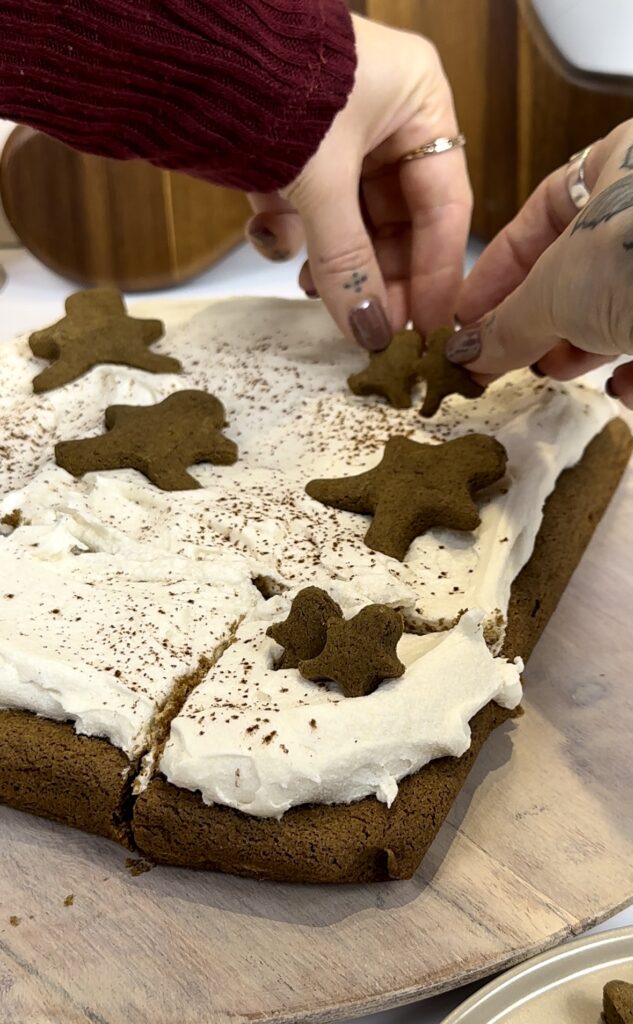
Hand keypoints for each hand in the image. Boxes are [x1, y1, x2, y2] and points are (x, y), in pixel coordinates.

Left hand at [245, 14, 471, 350]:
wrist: (177, 43)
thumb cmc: (268, 80)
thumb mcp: (320, 180)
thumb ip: (346, 260)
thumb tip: (367, 328)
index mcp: (419, 100)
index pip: (444, 205)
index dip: (437, 272)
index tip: (428, 326)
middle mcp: (385, 114)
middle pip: (397, 219)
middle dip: (377, 273)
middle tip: (369, 325)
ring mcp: (337, 131)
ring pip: (349, 219)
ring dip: (331, 258)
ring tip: (313, 287)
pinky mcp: (291, 148)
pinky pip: (305, 206)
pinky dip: (289, 230)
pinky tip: (268, 234)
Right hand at [447, 119, 632, 407]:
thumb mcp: (557, 287)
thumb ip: (508, 322)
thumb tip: (471, 350)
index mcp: (622, 161)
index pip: (540, 215)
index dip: (496, 272)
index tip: (467, 318)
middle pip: (579, 266)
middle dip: (539, 318)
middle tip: (503, 357)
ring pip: (622, 303)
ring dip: (584, 346)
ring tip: (555, 373)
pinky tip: (624, 389)